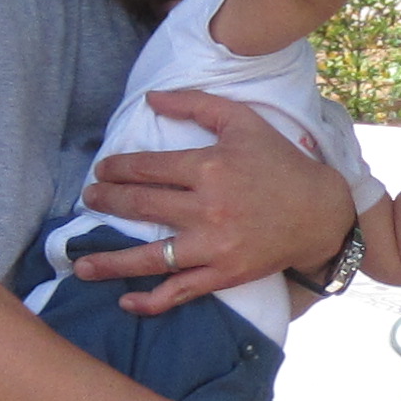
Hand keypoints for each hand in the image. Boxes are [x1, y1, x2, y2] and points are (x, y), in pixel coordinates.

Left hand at [78, 93, 358, 311]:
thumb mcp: (242, 121)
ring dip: (110, 262)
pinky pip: (181, 291)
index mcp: (210, 167)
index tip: (101, 171)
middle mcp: (208, 208)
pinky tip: (126, 301)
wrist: (320, 212)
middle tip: (87, 201)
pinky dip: (152, 300)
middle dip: (106, 203)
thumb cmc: (279, 162)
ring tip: (81, 265)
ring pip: (151, 257)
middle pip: (142, 207)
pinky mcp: (225, 274)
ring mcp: (215, 246)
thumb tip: (151, 99)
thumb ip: (195, 104)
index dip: (117, 169)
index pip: (147, 168)